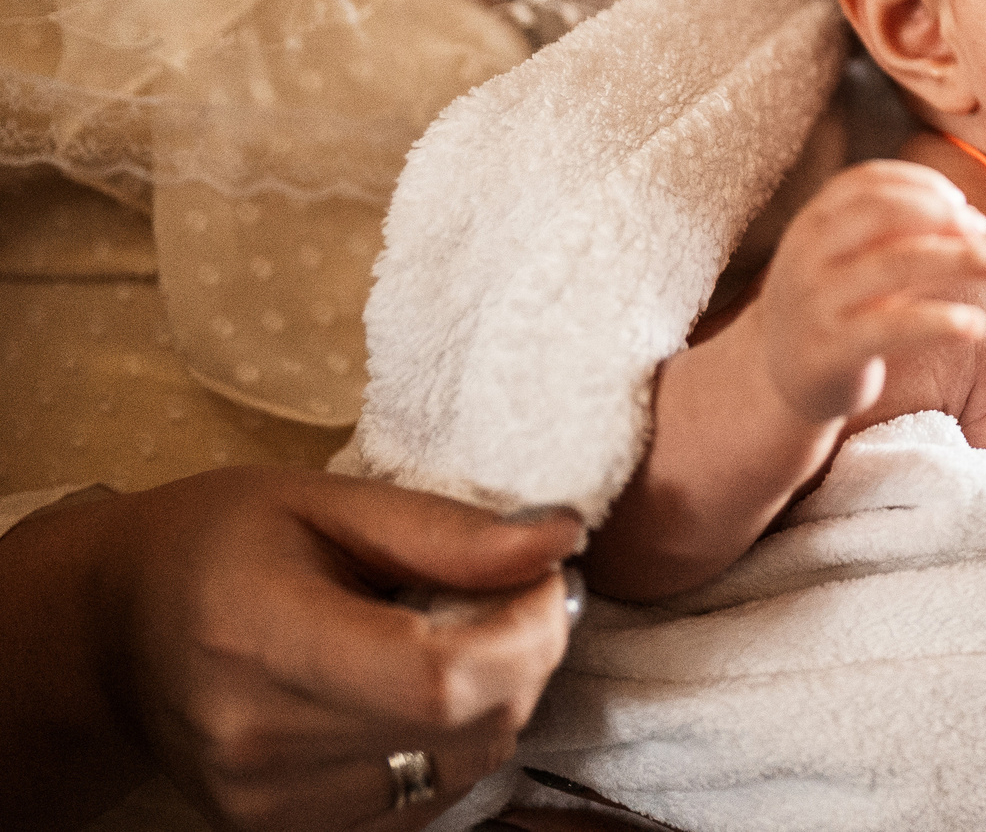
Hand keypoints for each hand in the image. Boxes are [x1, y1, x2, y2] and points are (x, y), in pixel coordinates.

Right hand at [1, 468, 580, 831]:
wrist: (111, 635)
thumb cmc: (216, 544)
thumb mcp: (325, 500)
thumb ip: (446, 530)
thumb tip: (559, 541)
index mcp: (262, 642)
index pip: (442, 680)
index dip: (527, 629)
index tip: (543, 572)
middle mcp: (261, 745)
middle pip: (469, 726)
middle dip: (527, 653)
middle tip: (507, 592)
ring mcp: (271, 806)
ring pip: (464, 766)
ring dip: (496, 698)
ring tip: (451, 634)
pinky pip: (427, 796)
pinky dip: (454, 741)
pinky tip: (416, 688)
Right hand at [745, 157, 985, 423]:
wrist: (779, 379)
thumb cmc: (836, 305)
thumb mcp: (851, 258)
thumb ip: (899, 233)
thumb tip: (976, 222)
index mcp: (814, 221)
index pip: (870, 181)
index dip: (924, 185)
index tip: (964, 207)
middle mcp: (808, 253)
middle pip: (883, 211)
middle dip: (944, 214)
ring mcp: (815, 302)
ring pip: (895, 264)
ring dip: (959, 258)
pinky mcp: (829, 351)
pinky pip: (891, 328)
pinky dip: (938, 322)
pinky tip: (975, 324)